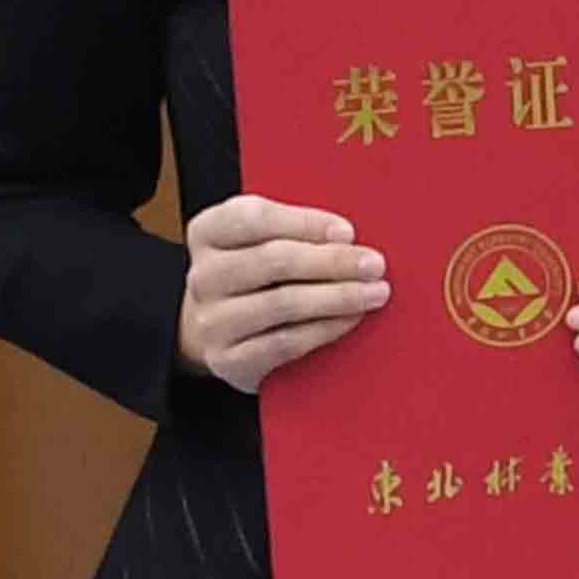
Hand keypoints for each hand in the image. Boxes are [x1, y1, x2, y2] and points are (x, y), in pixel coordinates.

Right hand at [177, 195, 383, 393]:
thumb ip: (297, 229)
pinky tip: (350, 319)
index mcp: (209, 232)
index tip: (348, 232)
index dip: (306, 223)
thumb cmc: (260, 273)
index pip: (254, 218)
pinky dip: (324, 329)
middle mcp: (203, 276)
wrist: (225, 328)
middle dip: (332, 261)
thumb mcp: (265, 239)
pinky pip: (283, 343)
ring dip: (337, 297)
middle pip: (273, 260)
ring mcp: (211, 321)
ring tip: (374, 293)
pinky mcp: (227, 359)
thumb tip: (347, 238)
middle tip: (375, 265)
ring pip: (282, 303)